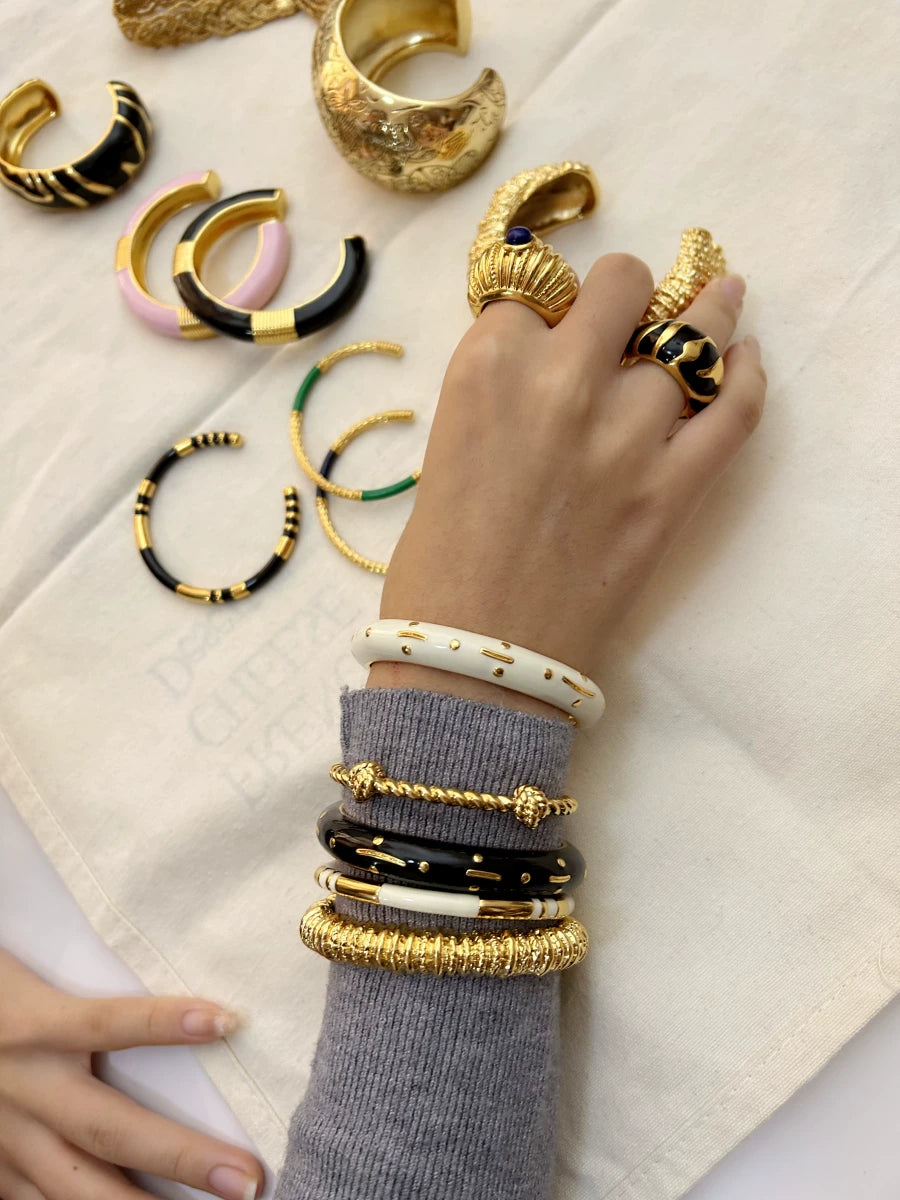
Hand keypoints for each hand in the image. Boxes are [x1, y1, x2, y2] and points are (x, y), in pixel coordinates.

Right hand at [0, 948, 263, 1199]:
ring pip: (79, 1186)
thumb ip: (83, 984)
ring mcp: (5, 1138)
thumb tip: (169, 973)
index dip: (164, 1022)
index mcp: (32, 1025)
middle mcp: (23, 1087)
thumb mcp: (27, 975)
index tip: (229, 1020)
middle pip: (110, 1126)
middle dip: (182, 1156)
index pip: (107, 1021)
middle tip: (247, 1177)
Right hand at [371, 260, 765, 715]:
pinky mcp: (671, 489)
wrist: (477, 661)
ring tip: (717, 301)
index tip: (556, 327)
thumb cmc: (438, 566)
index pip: (533, 292)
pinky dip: (748, 378)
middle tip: (628, 314)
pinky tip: (745, 359)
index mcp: (486, 368)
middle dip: (625, 292)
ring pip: (692, 338)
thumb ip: (500, 397)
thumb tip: (553, 368)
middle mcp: (560, 383)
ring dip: (703, 318)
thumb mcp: (447, 451)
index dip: (547, 309)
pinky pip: (733, 411)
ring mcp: (625, 435)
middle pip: (622, 285)